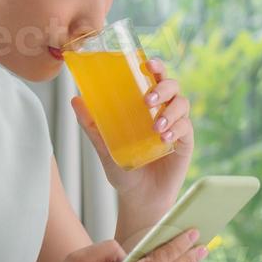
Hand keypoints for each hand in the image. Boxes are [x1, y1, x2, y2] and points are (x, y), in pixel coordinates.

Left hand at [71, 57, 194, 231]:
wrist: (138, 198)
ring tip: (155, 125)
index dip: (155, 66)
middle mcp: (163, 111)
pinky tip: (164, 136)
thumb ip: (92, 124)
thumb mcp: (104, 146)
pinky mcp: (185, 142)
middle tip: (148, 100)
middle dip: (162, 87)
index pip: (153, 78)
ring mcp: (176, 126)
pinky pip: (186, 127)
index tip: (147, 63)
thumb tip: (75, 99)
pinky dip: (177, 128)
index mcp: (146, 105)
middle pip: (172, 85)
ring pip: (182, 103)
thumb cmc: (123, 169)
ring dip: (170, 109)